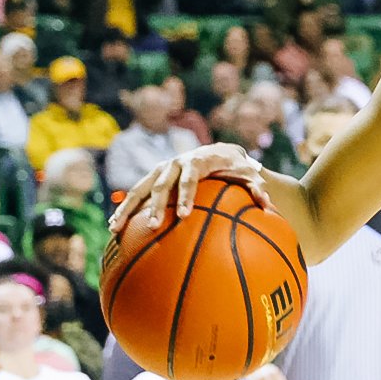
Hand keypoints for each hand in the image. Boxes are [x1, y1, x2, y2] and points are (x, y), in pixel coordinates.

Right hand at [109, 144, 273, 234]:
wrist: (219, 151)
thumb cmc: (235, 166)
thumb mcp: (248, 173)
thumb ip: (255, 186)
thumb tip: (266, 203)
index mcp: (197, 160)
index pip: (191, 179)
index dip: (186, 196)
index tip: (184, 215)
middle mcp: (175, 163)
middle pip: (161, 184)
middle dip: (156, 206)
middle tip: (153, 227)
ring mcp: (161, 169)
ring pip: (141, 188)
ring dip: (128, 208)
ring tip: (115, 229)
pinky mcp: (153, 177)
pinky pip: (136, 194)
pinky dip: (125, 209)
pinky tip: (114, 229)